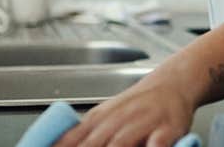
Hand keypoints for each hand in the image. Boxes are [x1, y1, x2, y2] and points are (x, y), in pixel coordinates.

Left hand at [53, 79, 195, 146]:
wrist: (173, 83)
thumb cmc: (137, 106)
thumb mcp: (104, 116)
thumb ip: (79, 135)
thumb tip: (50, 143)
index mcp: (97, 120)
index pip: (69, 141)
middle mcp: (116, 121)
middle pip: (92, 145)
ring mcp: (141, 123)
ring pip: (120, 144)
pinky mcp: (167, 129)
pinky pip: (157, 144)